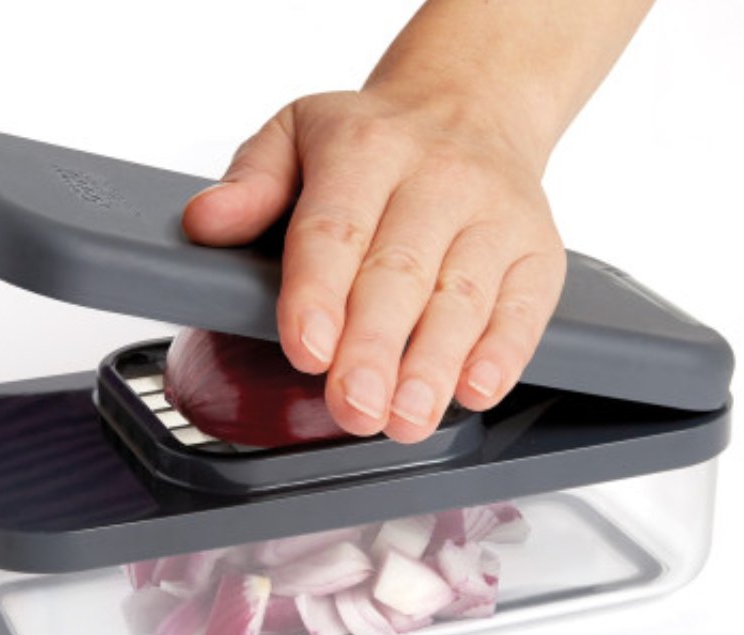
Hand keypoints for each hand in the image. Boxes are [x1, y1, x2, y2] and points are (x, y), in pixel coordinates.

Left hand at [183, 88, 567, 443]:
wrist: (473, 106)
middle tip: (354, 406)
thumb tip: (205, 223)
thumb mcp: (297, 134)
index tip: (307, 349)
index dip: (319, 293)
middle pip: (401, 273)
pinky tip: (474, 390)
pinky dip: (502, 355)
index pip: (336, 228)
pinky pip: (524, 310)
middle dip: (375, 348)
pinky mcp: (537, 252)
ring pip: (463, 299)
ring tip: (404, 419)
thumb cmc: (375, 140)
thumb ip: (251, 182)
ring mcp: (495, 216)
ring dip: (434, 366)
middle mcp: (438, 177)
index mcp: (365, 148)